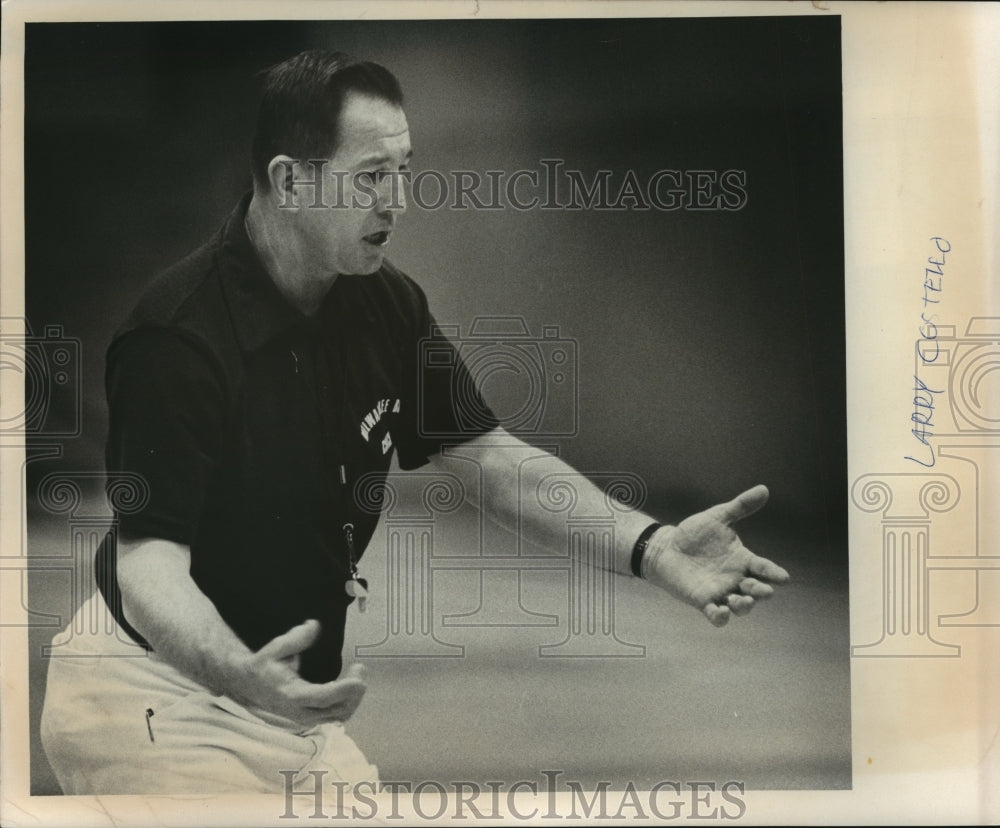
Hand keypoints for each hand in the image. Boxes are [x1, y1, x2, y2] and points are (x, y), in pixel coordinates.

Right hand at [233, 620, 367, 726]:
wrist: (249, 685)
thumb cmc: (264, 665)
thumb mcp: (276, 648)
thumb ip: (296, 638)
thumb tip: (313, 626)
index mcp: (292, 695)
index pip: (323, 698)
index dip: (344, 690)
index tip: (359, 679)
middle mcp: (301, 711)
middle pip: (337, 709)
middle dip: (354, 691)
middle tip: (360, 668)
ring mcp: (307, 717)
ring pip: (340, 715)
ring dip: (353, 697)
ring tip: (357, 673)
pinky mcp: (311, 717)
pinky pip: (337, 715)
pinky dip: (348, 701)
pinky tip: (349, 684)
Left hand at [643, 485, 789, 625]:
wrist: (667, 547)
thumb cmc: (694, 533)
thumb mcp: (718, 517)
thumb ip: (740, 506)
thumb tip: (764, 489)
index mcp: (743, 560)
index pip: (764, 568)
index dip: (774, 573)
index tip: (783, 577)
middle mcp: (736, 578)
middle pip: (756, 590)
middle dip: (760, 591)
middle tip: (761, 590)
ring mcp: (721, 591)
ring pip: (740, 606)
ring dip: (744, 606)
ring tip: (741, 600)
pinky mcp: (703, 600)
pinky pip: (715, 614)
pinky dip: (720, 617)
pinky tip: (720, 613)